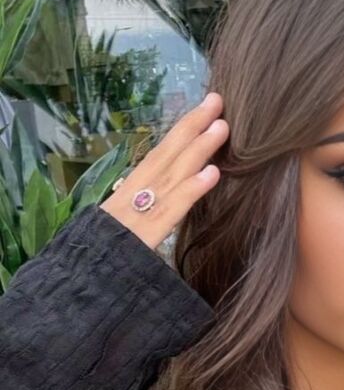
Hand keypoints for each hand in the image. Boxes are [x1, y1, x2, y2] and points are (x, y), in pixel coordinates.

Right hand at [99, 92, 227, 251]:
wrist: (75, 288)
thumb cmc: (101, 262)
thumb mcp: (124, 231)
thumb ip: (148, 213)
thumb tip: (177, 196)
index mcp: (128, 194)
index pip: (159, 156)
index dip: (181, 132)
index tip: (205, 110)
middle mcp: (131, 197)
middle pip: (164, 155)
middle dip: (191, 126)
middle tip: (218, 100)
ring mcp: (135, 215)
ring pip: (170, 176)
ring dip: (198, 150)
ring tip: (222, 128)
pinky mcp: (141, 237)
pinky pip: (170, 211)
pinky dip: (191, 190)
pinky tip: (213, 174)